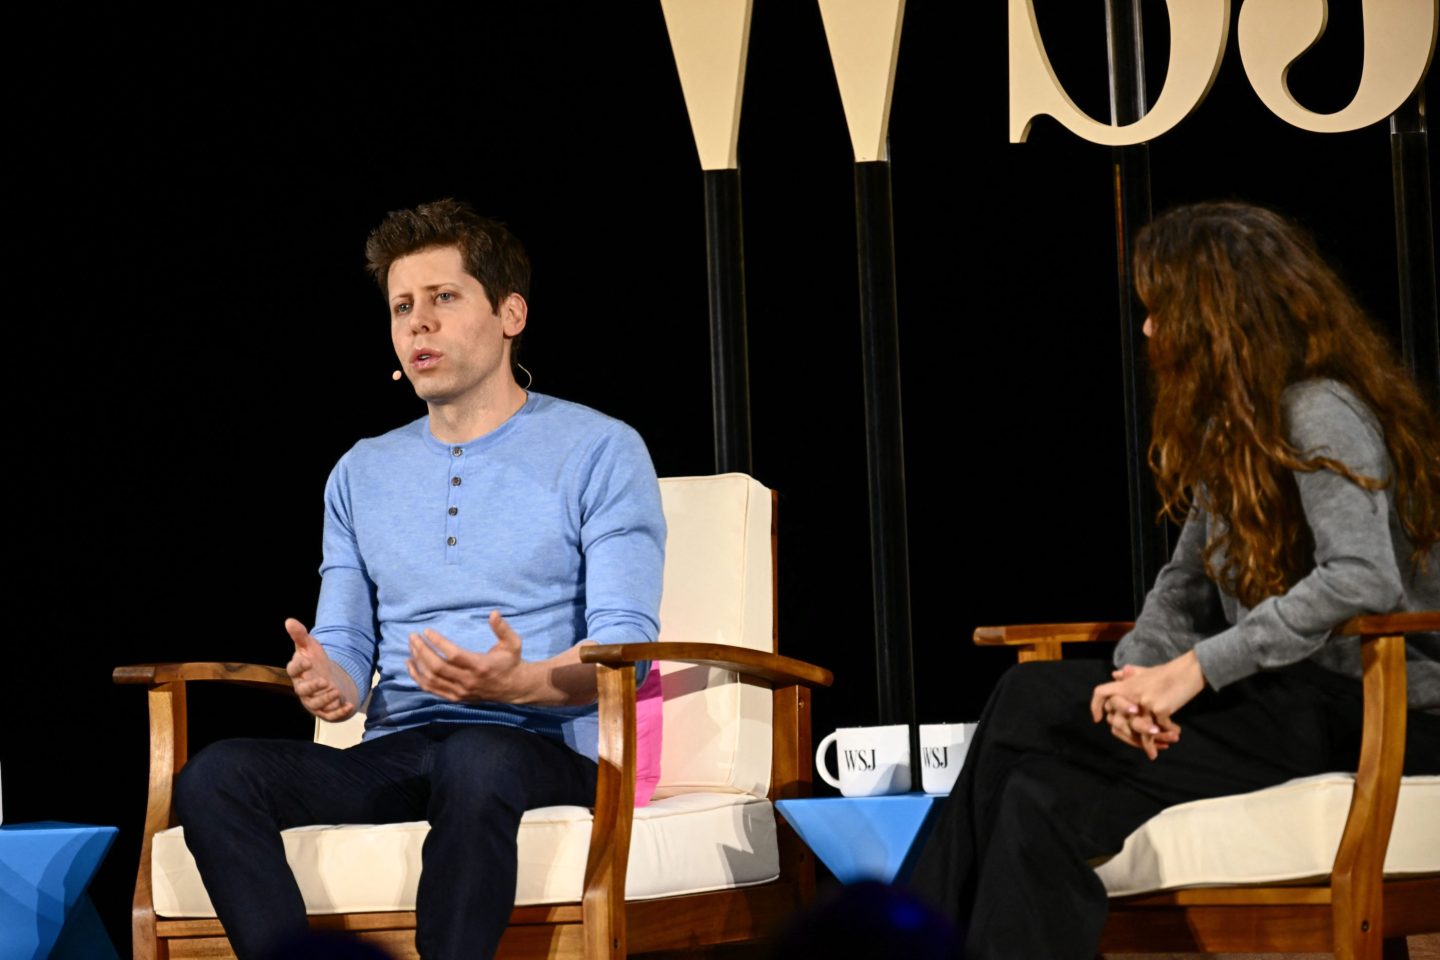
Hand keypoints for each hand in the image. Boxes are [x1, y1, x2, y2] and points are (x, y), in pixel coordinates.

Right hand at [285, 619, 358, 721]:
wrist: (329, 680)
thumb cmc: (316, 663)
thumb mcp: (310, 647)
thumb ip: (300, 635)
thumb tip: (289, 621)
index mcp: (298, 673)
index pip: (293, 670)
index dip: (299, 666)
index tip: (309, 660)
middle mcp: (303, 688)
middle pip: (303, 690)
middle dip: (314, 687)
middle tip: (326, 680)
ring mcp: (313, 701)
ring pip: (316, 704)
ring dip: (326, 699)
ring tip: (336, 691)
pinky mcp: (325, 711)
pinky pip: (330, 715)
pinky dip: (340, 712)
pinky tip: (349, 705)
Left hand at [406, 610, 535, 703]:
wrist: (514, 687)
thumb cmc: (511, 661)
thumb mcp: (513, 643)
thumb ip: (502, 628)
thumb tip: (494, 613)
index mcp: (480, 666)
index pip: (453, 655)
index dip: (438, 642)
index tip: (427, 631)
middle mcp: (468, 681)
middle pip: (437, 667)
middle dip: (422, 650)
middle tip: (413, 636)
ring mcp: (460, 691)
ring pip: (431, 679)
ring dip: (417, 662)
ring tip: (411, 647)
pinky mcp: (455, 698)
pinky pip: (431, 689)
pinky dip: (418, 678)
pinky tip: (411, 665)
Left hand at [1090, 652, 1205, 759]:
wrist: (1188, 671)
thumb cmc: (1166, 673)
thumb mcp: (1144, 672)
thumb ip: (1129, 675)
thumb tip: (1115, 674)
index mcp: (1126, 685)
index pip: (1101, 693)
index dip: (1095, 706)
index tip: (1098, 719)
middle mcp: (1132, 694)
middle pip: (1120, 721)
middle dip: (1132, 737)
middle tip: (1144, 744)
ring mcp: (1145, 702)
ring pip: (1142, 729)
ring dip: (1153, 740)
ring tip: (1166, 744)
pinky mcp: (1160, 708)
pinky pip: (1160, 727)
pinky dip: (1169, 731)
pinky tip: (1176, 733)